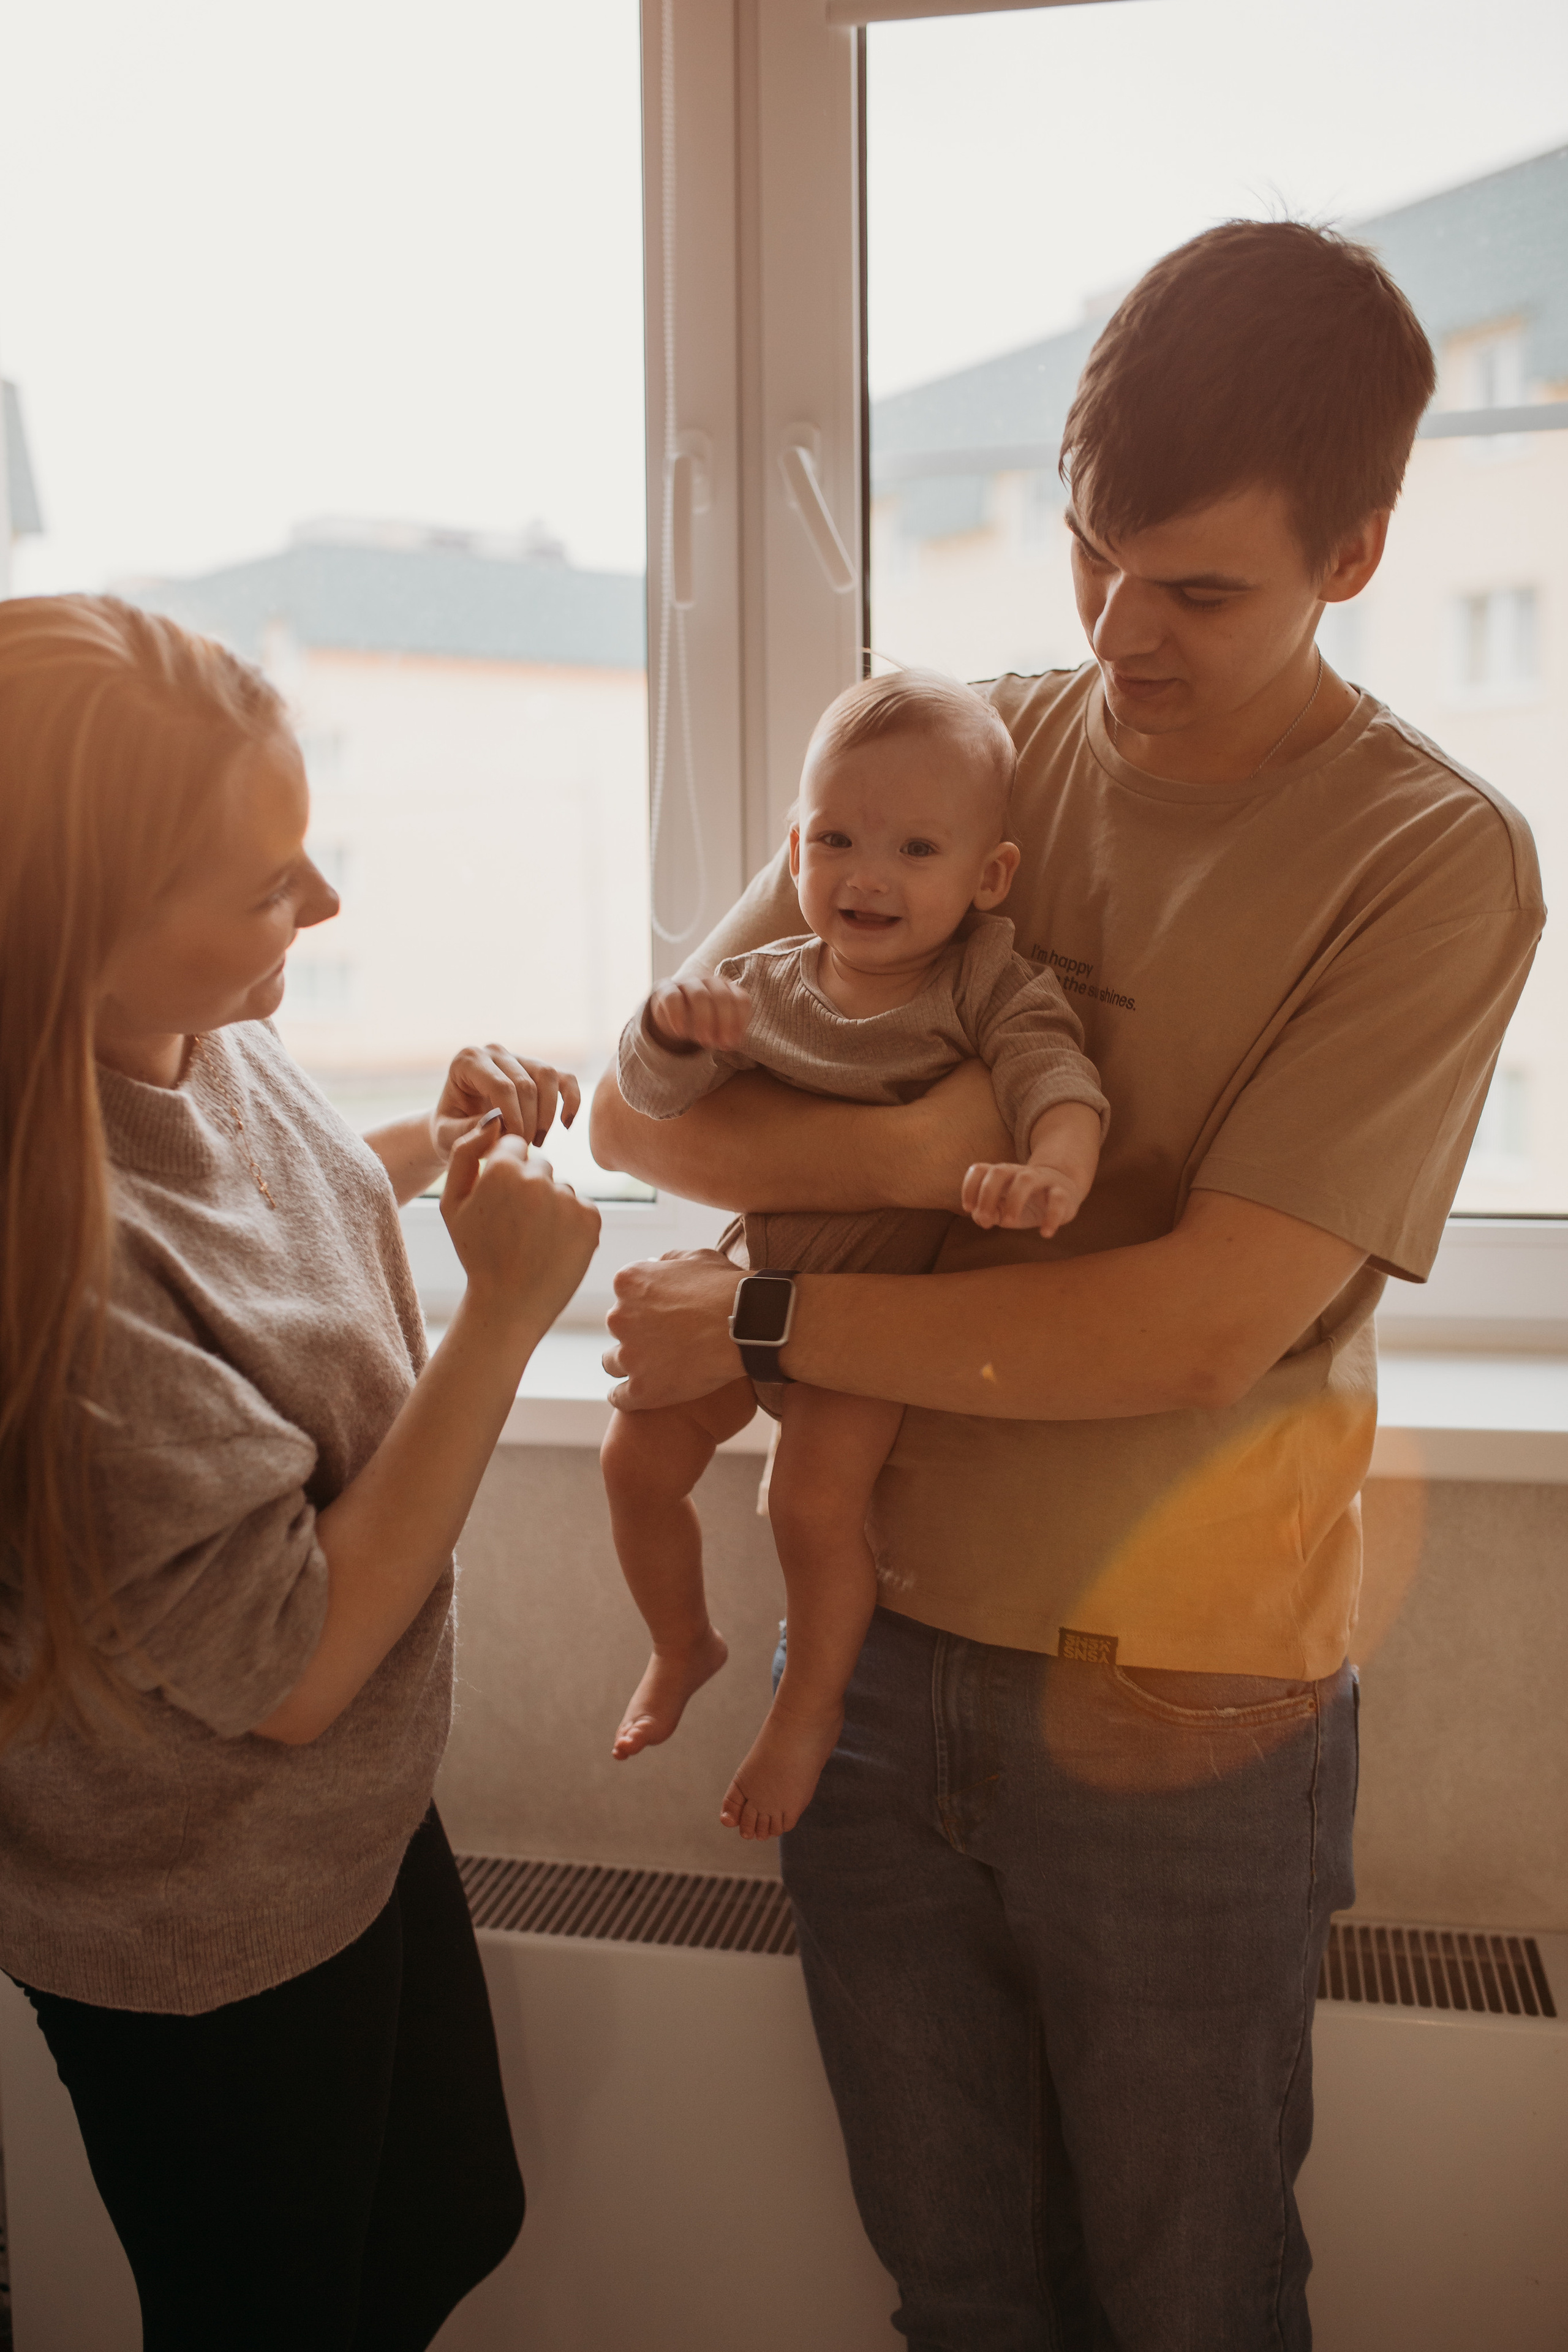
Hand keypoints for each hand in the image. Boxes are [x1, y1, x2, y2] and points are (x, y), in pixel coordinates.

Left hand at [432, 1042, 580, 1159]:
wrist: (458, 1129)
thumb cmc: (450, 1132)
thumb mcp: (447, 1137)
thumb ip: (468, 1132)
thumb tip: (499, 1123)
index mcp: (468, 1061)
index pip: (501, 1085)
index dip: (513, 1117)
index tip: (514, 1143)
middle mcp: (494, 1052)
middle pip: (525, 1084)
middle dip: (529, 1121)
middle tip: (522, 1148)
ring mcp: (519, 1057)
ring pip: (547, 1077)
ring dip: (548, 1114)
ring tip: (538, 1142)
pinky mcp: (539, 1070)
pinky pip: (565, 1078)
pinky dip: (571, 1101)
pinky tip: (565, 1125)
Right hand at [441, 1122, 599, 1327]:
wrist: (508, 1306)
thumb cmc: (476, 1254)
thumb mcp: (451, 1203)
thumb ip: (465, 1152)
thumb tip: (494, 1117)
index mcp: (502, 1168)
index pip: (514, 1147)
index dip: (503, 1175)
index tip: (498, 1204)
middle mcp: (539, 1177)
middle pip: (540, 1166)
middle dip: (528, 1188)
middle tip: (514, 1227)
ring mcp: (568, 1199)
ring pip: (561, 1189)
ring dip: (551, 1207)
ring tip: (533, 1241)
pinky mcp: (591, 1219)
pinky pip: (581, 1208)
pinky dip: (571, 1224)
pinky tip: (552, 1247)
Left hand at [603, 1248, 742, 1407]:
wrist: (749, 1325)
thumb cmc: (727, 1288)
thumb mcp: (697, 1257)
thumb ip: (669, 1261)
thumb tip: (656, 1264)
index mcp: (629, 1282)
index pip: (625, 1295)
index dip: (644, 1304)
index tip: (661, 1313)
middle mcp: (620, 1317)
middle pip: (619, 1328)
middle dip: (637, 1332)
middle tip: (665, 1339)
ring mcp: (629, 1356)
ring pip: (612, 1362)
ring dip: (629, 1363)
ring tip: (651, 1368)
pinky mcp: (641, 1389)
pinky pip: (620, 1398)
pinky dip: (626, 1397)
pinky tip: (640, 1395)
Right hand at [645, 974, 751, 1053]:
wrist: (672, 1017)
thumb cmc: (702, 1022)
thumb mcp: (717, 1030)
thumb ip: (727, 1034)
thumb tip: (732, 1042)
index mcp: (727, 989)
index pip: (741, 1000)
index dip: (740, 1022)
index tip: (733, 1042)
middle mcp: (709, 982)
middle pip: (722, 996)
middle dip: (724, 1022)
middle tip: (719, 1044)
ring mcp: (688, 983)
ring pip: (699, 995)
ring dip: (704, 1020)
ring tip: (703, 1041)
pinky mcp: (666, 988)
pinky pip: (673, 997)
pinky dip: (677, 1016)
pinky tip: (680, 1032)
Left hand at [962, 1158, 1085, 1240]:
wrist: (1063, 1190)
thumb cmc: (1026, 1202)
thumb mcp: (1004, 1209)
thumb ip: (990, 1212)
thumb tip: (982, 1218)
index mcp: (1002, 1175)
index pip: (980, 1170)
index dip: (969, 1187)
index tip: (968, 1208)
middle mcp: (1019, 1173)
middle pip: (999, 1171)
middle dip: (987, 1194)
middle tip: (984, 1220)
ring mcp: (1042, 1180)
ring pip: (1026, 1180)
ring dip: (1014, 1201)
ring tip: (1008, 1224)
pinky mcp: (1063, 1192)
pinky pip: (1058, 1200)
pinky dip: (1052, 1217)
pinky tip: (1045, 1233)